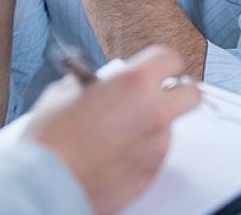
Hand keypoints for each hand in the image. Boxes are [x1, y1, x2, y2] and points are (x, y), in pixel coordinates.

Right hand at [23, 46, 199, 214]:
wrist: (49, 182)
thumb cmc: (53, 137)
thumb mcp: (65, 91)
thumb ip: (91, 83)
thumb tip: (97, 86)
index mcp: (133, 83)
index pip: (170, 59)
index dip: (160, 61)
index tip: (151, 65)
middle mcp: (153, 112)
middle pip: (191, 94)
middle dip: (177, 91)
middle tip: (154, 93)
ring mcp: (156, 146)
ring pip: (170, 126)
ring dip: (152, 122)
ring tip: (118, 127)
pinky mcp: (151, 173)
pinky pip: (155, 152)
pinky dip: (141, 148)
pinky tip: (114, 149)